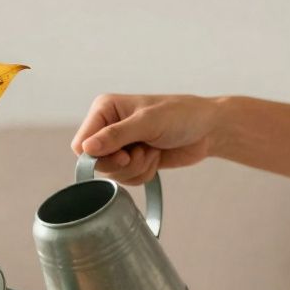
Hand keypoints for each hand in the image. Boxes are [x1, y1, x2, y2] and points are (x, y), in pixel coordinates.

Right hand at [70, 94, 221, 184]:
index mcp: (104, 110)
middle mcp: (107, 127)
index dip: (97, 156)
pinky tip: (156, 158)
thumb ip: (115, 136)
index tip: (123, 155)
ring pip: (112, 174)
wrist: (209, 130)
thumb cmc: (182, 115)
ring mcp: (120, 146)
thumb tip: (86, 149)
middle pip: (95, 163)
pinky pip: (127, 180)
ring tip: (153, 151)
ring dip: (136, 169)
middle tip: (142, 152)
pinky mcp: (132, 160)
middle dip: (122, 164)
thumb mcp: (148, 122)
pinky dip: (143, 174)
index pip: (81, 144)